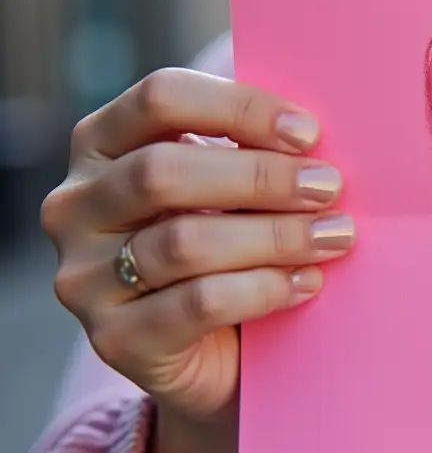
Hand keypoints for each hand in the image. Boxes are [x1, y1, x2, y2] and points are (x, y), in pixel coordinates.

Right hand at [41, 68, 356, 428]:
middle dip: (260, 177)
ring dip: (275, 236)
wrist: (219, 354)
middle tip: (328, 187)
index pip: (160, 98)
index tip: (307, 133)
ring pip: (184, 243)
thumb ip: (254, 150)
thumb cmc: (234, 245)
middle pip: (163, 172)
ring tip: (333, 236)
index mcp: (101, 143)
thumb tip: (313, 131)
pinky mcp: (115, 339)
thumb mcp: (234, 187)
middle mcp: (75, 205)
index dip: (239, 108)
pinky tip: (306, 281)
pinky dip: (264, 288)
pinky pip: (198, 303)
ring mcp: (85, 277)